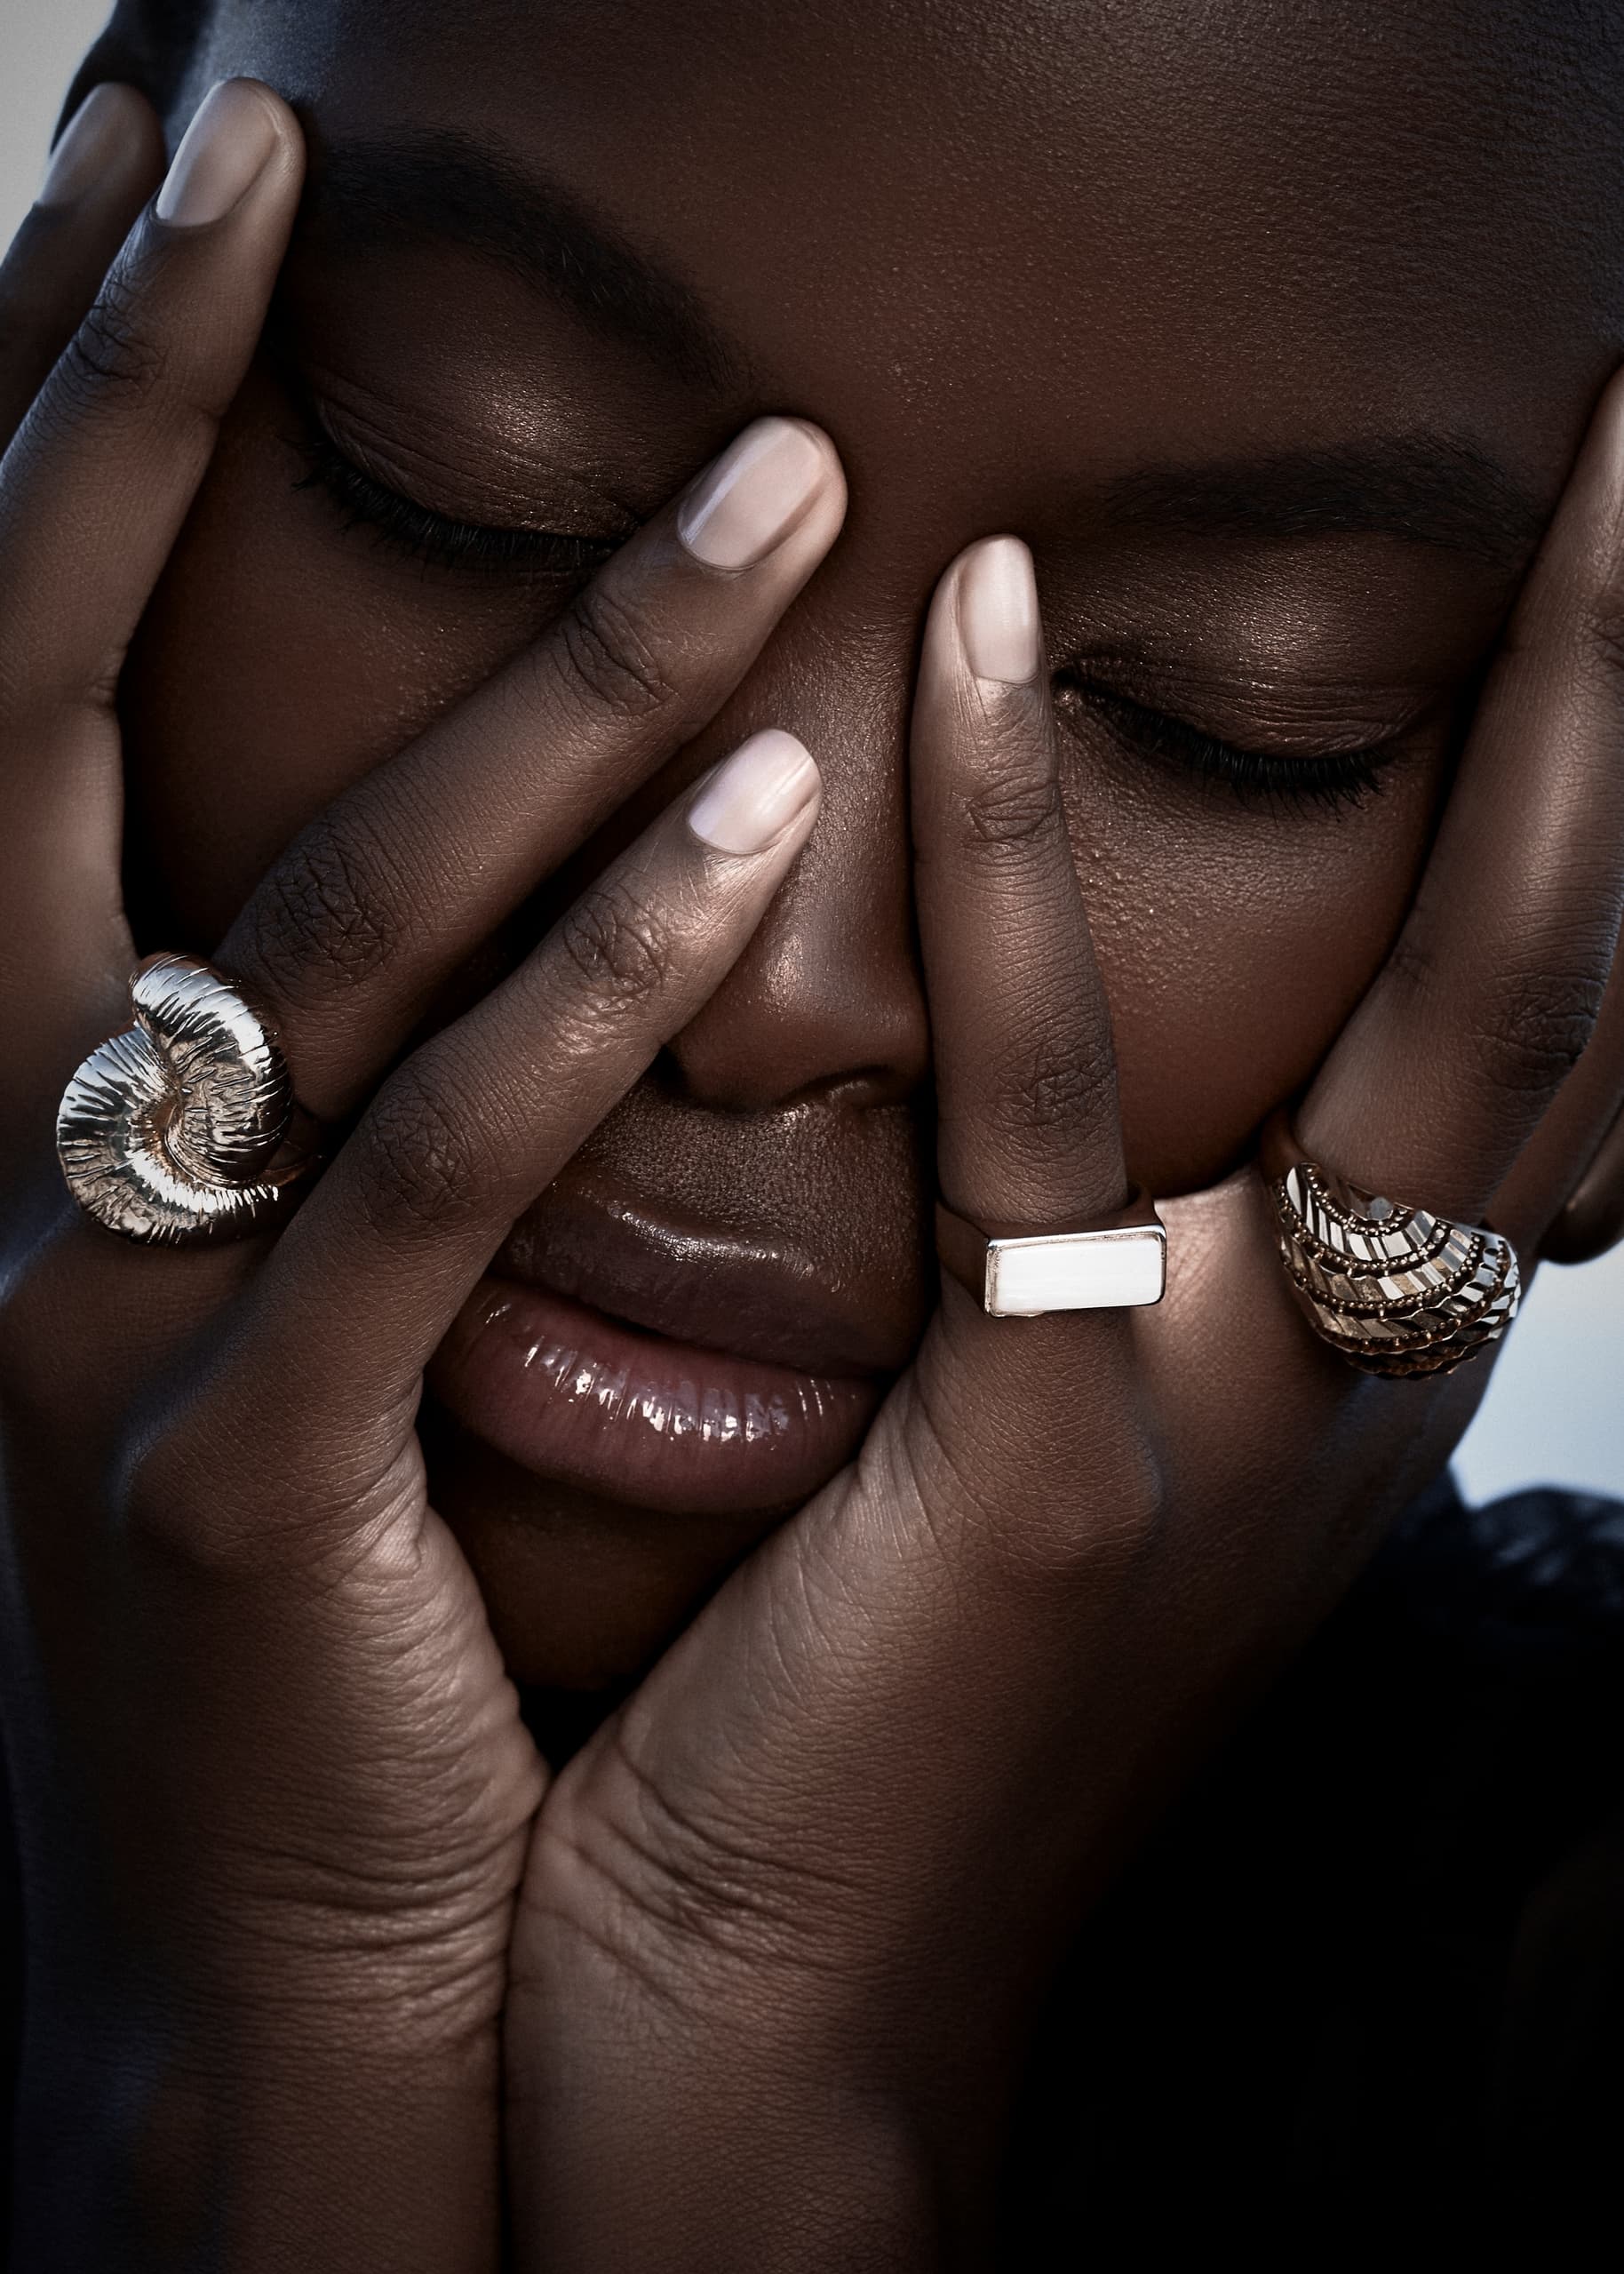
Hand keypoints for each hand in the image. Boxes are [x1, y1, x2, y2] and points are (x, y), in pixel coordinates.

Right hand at [0, 80, 844, 2268]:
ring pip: (312, 925)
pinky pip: (423, 1179)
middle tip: (301, 159)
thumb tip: (521, 803)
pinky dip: (591, 999)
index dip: (49, 404)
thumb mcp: (290, 1261)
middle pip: (42, 708)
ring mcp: (87, 1310)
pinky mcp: (223, 1469)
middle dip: (148, 412)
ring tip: (769, 494)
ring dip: (542, 690)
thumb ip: (357, 1040)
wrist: (283, 1947)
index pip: (5, 673)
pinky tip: (764, 839)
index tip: (166, 164)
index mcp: (13, 1077)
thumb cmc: (308, 1587)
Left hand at [504, 398, 1623, 2263]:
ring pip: (1437, 1009)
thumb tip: (1036, 1002)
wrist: (762, 2001)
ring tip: (1535, 455)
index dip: (1614, 786)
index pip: (1532, 1011)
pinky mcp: (1042, 1464)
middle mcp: (1351, 1364)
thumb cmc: (869, 1690)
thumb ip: (1071, 1230)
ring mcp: (1229, 1413)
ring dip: (1516, 713)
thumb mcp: (1026, 1426)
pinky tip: (973, 633)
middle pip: (1572, 975)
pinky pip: (1040, 1113)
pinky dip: (1012, 862)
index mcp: (1343, 1350)